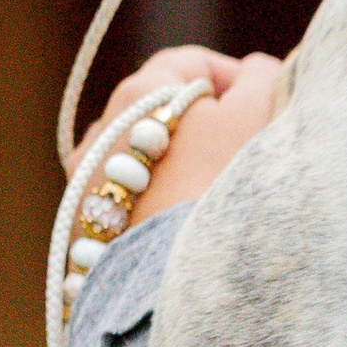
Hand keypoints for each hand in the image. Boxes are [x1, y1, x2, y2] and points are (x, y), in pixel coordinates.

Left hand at [75, 48, 283, 217]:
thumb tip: (256, 71)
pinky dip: (155, 206)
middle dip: (204, 126)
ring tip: (211, 198)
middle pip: (160, 113)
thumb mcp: (256, 115)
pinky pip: (128, 204)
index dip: (234, 78)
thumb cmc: (221, 188)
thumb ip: (260, 77)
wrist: (173, 284)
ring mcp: (85, 185)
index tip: (262, 105)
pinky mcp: (84, 233)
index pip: (190, 62)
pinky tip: (180, 229)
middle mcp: (98, 133)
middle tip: (244, 155)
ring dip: (177, 167)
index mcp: (137, 93)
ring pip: (142, 162)